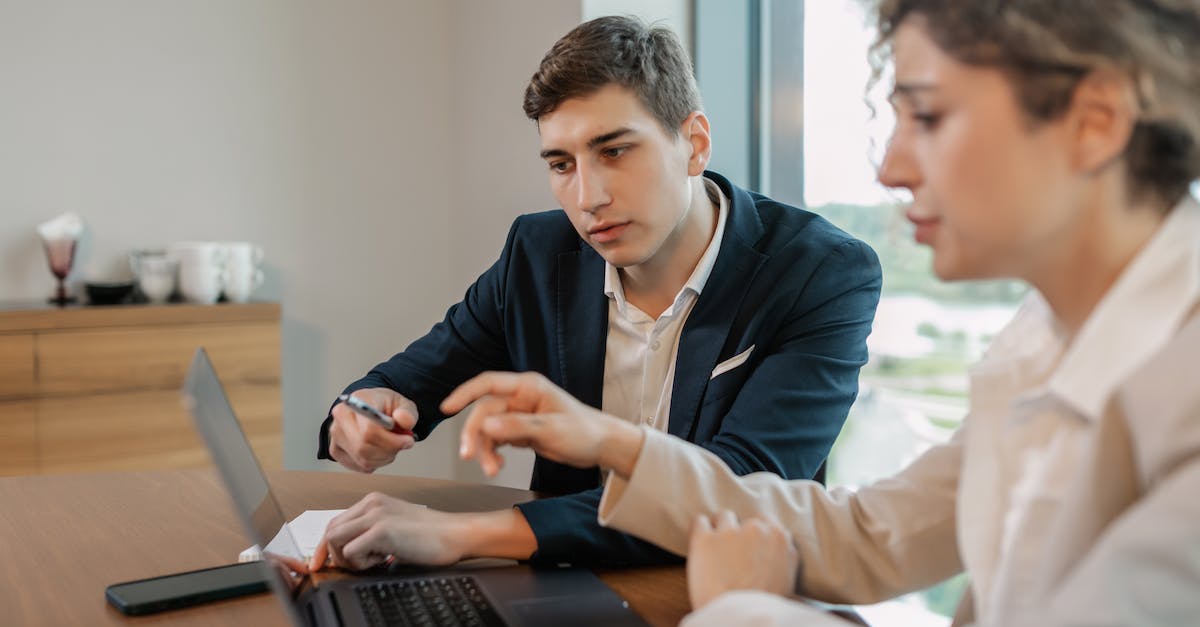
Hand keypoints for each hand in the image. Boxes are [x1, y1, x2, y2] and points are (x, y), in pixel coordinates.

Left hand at [308, 493, 464, 570]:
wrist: (454, 534)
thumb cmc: (431, 535)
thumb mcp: (395, 526)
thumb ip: (371, 531)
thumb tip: (347, 550)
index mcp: (373, 501)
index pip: (335, 523)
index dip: (325, 547)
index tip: (320, 564)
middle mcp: (371, 504)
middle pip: (330, 531)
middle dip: (334, 555)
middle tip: (359, 565)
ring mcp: (375, 515)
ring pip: (334, 541)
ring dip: (349, 559)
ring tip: (375, 560)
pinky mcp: (381, 530)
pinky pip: (350, 551)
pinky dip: (360, 563)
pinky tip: (382, 560)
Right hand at [327, 388, 417, 472]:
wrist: (370, 407)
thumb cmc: (384, 405)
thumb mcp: (402, 403)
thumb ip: (407, 412)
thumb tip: (404, 420)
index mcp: (355, 402)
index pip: (369, 430)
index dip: (391, 441)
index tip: (407, 440)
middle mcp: (340, 419)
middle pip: (364, 448)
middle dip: (389, 450)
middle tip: (402, 444)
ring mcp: (335, 436)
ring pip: (363, 459)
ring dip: (384, 457)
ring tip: (391, 445)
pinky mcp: (336, 450)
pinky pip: (359, 466)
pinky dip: (375, 463)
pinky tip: (380, 450)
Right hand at [441, 371, 643, 477]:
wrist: (601, 446)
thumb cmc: (584, 432)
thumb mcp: (551, 430)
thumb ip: (518, 427)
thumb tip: (486, 425)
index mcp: (528, 388)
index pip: (488, 384)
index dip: (465, 393)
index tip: (447, 408)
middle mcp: (520, 398)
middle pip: (484, 412)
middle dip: (476, 435)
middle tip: (471, 457)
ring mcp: (519, 414)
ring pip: (489, 430)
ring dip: (485, 450)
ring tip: (492, 470)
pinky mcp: (520, 431)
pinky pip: (497, 440)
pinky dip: (493, 453)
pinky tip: (497, 465)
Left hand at [686, 510, 799, 610]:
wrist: (740, 620)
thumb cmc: (762, 606)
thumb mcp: (787, 581)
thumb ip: (784, 556)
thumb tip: (780, 548)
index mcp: (780, 539)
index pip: (767, 521)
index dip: (756, 533)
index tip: (749, 544)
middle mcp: (757, 530)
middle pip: (745, 519)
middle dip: (739, 532)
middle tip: (732, 553)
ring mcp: (730, 532)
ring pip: (723, 516)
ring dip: (719, 529)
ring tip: (715, 550)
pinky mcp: (704, 538)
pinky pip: (699, 521)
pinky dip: (699, 530)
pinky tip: (699, 545)